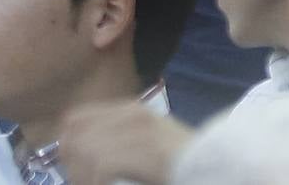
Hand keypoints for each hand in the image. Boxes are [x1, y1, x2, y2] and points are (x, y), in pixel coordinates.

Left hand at [59, 101, 191, 184]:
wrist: (221, 167)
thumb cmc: (187, 162)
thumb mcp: (148, 143)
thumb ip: (118, 141)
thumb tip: (80, 154)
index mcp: (128, 110)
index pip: (75, 120)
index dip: (66, 144)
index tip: (70, 166)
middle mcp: (129, 114)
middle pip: (75, 135)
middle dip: (71, 163)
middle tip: (80, 182)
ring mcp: (137, 131)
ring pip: (84, 152)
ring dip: (82, 176)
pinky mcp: (142, 151)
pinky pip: (101, 168)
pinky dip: (96, 183)